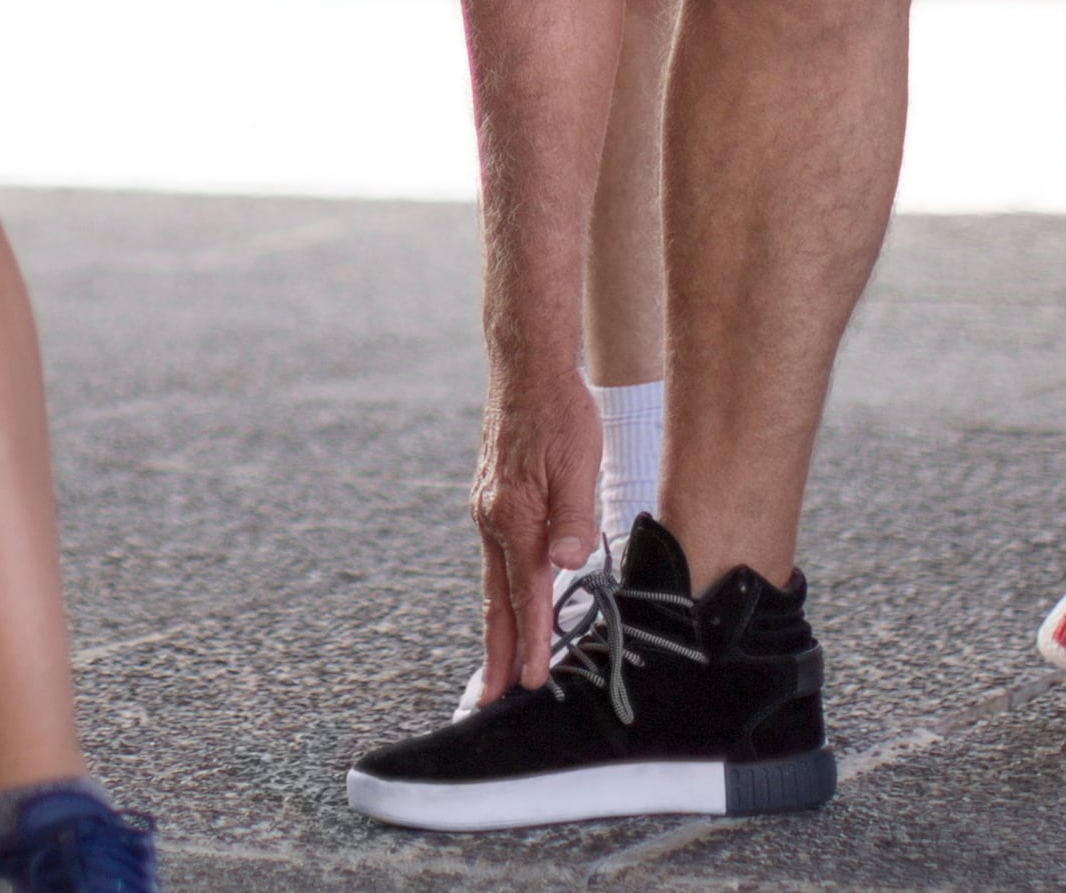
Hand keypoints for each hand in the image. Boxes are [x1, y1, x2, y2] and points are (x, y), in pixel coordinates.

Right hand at [471, 371, 606, 698]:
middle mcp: (492, 519)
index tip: (532, 684)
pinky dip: (501, 592)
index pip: (527, 595)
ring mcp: (487, 510)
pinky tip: (510, 602)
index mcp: (515, 516)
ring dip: (499, 626)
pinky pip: (495, 559)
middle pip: (497, 601)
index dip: (532, 643)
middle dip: (498, 653)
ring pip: (494, 581)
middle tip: (491, 699)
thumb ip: (574, 516)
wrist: (523, 366)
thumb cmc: (558, 410)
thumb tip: (568, 563)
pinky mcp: (491, 499)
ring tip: (502, 665)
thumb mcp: (578, 461)